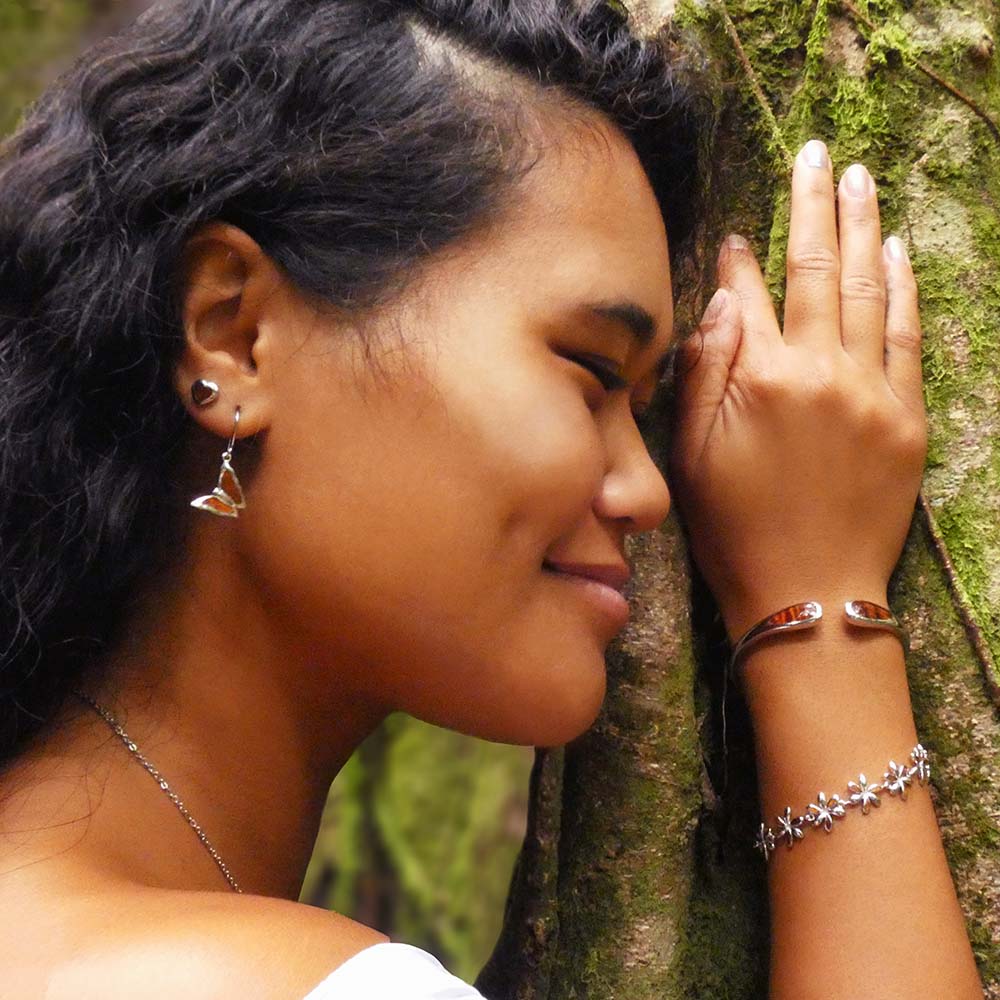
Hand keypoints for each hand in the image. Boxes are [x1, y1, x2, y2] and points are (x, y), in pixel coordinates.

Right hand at [666, 139, 927, 642]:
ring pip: (870, 289)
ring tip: (859, 179)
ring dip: (864, 227)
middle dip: (814, 205)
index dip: (740, 258)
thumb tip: (721, 299)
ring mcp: (871, 392)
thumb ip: (704, 370)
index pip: (749, 295)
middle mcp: (819, 372)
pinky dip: (905, 287)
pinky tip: (897, 249)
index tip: (737, 232)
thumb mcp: (691, 456)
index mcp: (760, 380)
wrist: (807, 594)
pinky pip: (909, 335)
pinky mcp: (907, 419)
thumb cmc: (734, 531)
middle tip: (816, 153)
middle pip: (818, 269)